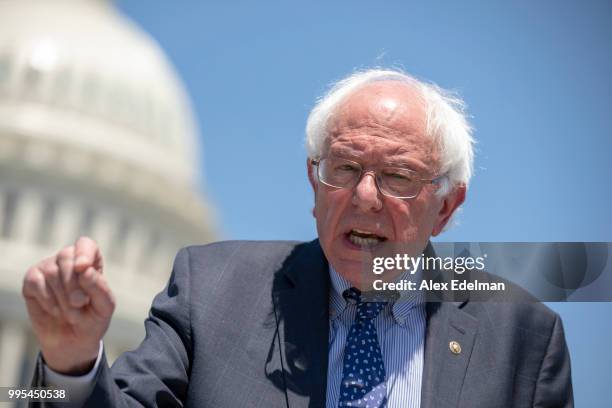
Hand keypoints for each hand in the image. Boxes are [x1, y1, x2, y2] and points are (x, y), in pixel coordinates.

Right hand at [22, 236, 114, 374]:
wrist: (72, 342)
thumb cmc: (92, 319)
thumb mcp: (104, 307)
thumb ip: (99, 288)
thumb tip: (84, 270)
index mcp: (90, 262)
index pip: (85, 244)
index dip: (83, 253)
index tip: (83, 268)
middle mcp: (68, 260)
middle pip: (67, 257)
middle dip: (74, 284)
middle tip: (80, 304)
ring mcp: (48, 268)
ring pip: (52, 271)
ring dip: (63, 298)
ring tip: (71, 313)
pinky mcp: (32, 280)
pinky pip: (36, 282)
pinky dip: (48, 300)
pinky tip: (55, 311)